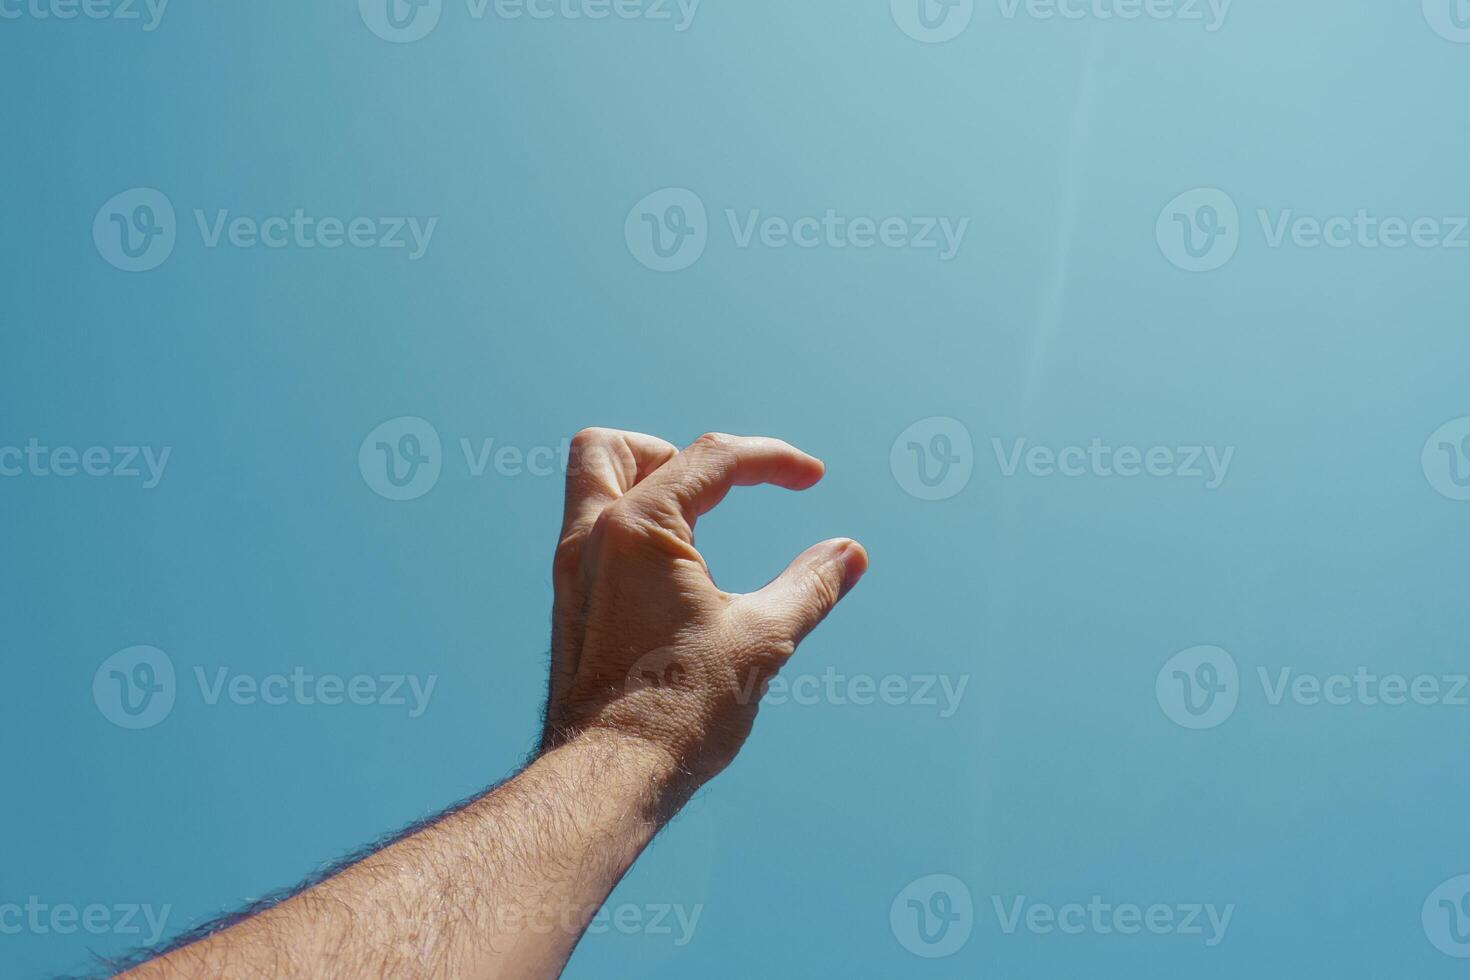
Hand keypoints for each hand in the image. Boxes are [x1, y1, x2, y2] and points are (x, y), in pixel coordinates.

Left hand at [541, 429, 867, 797]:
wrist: (611, 775)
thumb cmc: (681, 709)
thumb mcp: (763, 640)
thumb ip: (811, 586)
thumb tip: (850, 553)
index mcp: (638, 529)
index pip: (711, 459)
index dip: (772, 459)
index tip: (812, 477)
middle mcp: (590, 537)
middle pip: (612, 447)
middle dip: (670, 452)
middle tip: (718, 493)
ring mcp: (571, 571)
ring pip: (590, 484)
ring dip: (643, 482)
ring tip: (697, 524)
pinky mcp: (569, 604)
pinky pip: (591, 532)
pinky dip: (633, 527)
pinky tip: (675, 574)